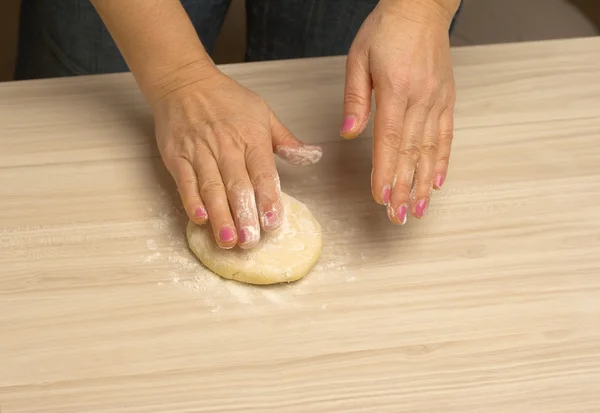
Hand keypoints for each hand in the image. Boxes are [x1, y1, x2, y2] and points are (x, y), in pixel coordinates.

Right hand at [153, 69, 321, 248]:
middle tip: (250, 241)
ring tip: (228, 240)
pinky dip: (192, 201)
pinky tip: (200, 219)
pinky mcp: (176, 157)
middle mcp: (225, 146)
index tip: (272, 222)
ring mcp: (199, 152)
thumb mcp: (262, 112)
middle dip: (244, 216)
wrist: (184, 82)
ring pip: (211, 188)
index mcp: (251, 137)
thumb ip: (286, 139)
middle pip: (236, 185)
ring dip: (220, 216)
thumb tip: (313, 155)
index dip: (268, 198)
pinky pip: (185, 182)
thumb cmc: (226, 99)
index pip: (262, 172)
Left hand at [341, 0, 458, 223]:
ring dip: (424, 183)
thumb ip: (355, 99)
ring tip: (419, 209)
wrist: (420, 7)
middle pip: (411, 152)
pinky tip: (438, 181)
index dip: (385, 172)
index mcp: (395, 91)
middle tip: (398, 216)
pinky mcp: (447, 99)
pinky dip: (442, 161)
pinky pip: (446, 136)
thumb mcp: (358, 58)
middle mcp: (421, 100)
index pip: (389, 141)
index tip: (381, 198)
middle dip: (404, 188)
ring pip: (430, 150)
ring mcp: (437, 101)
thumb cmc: (386, 30)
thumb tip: (349, 134)